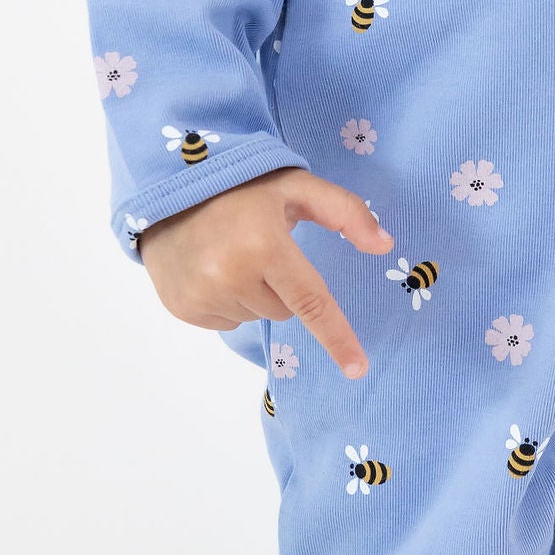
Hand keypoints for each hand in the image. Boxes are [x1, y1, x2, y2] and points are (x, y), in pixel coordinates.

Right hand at [137, 167, 392, 377]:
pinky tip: (212, 269)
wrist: (168, 187)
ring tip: (231, 255)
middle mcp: (230, 275)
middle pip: (285, 311)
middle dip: (281, 285)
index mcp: (264, 245)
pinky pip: (228, 321)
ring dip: (254, 293)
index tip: (357, 368)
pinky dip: (228, 301)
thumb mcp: (296, 186)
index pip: (311, 302)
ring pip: (256, 317)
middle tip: (258, 247)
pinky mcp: (184, 308)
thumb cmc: (242, 187)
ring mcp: (203, 295)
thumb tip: (386, 246)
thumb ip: (346, 212)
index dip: (337, 337)